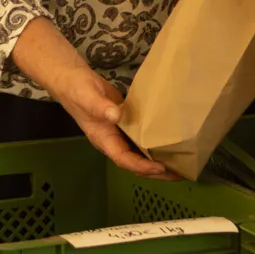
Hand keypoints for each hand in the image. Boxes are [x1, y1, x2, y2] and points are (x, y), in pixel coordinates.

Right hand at [48, 66, 175, 179]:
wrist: (73, 80)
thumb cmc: (77, 90)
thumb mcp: (87, 96)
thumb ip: (100, 107)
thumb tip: (116, 116)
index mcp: (103, 139)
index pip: (124, 159)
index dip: (141, 166)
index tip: (160, 168)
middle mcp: (113, 141)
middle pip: (136, 163)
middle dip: (157, 172)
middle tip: (181, 174)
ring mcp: (120, 134)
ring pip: (140, 154)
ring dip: (159, 161)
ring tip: (181, 165)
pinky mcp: (127, 125)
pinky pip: (142, 140)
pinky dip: (156, 144)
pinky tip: (171, 144)